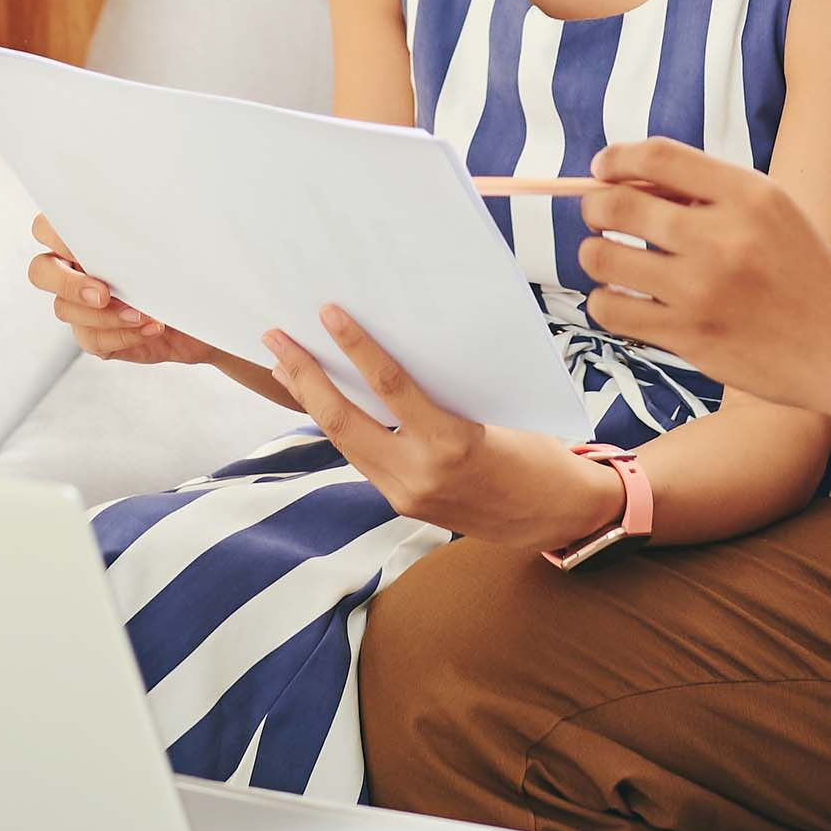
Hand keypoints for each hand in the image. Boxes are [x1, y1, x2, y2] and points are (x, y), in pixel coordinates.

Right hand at [27, 214, 237, 371]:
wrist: (209, 306)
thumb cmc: (188, 262)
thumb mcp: (172, 237)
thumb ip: (144, 226)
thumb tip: (139, 209)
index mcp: (85, 234)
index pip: (47, 227)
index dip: (57, 237)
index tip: (88, 247)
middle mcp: (74, 267)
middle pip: (40, 271)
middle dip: (68, 284)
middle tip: (102, 294)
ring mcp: (79, 303)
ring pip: (64, 309)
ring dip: (106, 315)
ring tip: (144, 313)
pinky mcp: (94, 334)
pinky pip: (91, 339)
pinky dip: (122, 335)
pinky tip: (151, 327)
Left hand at [261, 306, 624, 549]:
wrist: (555, 516)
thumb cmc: (537, 451)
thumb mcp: (496, 411)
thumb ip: (444, 392)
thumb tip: (395, 351)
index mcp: (451, 442)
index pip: (390, 386)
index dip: (355, 346)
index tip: (328, 313)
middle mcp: (419, 474)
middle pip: (343, 420)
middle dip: (304, 377)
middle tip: (274, 339)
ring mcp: (406, 494)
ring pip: (344, 442)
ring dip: (311, 402)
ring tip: (283, 367)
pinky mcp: (403, 504)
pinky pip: (363, 458)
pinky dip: (339, 427)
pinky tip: (323, 403)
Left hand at [577, 138, 830, 411]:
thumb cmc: (801, 272)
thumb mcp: (771, 211)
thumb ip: (707, 189)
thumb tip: (623, 180)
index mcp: (749, 195)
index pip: (658, 156)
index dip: (617, 158)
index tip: (603, 169)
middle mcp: (724, 238)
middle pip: (617, 204)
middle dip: (594, 207)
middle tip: (599, 218)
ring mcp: (703, 290)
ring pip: (603, 256)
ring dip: (595, 254)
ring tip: (611, 259)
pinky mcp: (689, 337)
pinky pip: (611, 309)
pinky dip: (605, 300)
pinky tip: (624, 298)